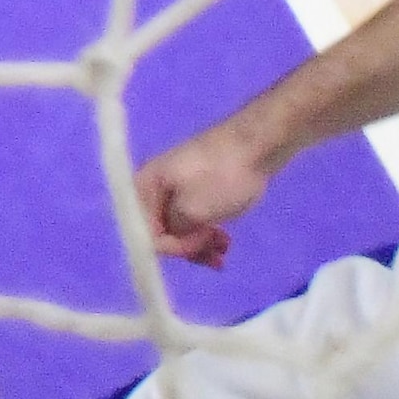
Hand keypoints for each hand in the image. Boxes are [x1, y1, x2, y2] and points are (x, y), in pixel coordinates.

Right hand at [133, 119, 278, 267]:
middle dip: (185, 247)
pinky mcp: (197, 188)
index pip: (141, 230)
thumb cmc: (221, 176)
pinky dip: (206, 233)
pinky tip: (224, 242)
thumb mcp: (193, 211)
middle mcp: (153, 187)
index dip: (168, 247)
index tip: (195, 249)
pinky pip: (193, 218)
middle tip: (214, 255)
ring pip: (179, 227)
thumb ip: (174, 232)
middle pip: (159, 229)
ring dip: (200, 244)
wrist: (257, 143)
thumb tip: (173, 238)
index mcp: (143, 187)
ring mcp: (176, 187)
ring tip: (224, 251)